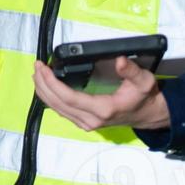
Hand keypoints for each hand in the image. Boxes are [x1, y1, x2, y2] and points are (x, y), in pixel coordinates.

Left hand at [32, 56, 170, 132]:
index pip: (69, 97)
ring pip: (57, 109)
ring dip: (44, 92)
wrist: (148, 115)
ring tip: (38, 74)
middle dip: (43, 84)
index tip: (43, 67)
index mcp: (102, 109)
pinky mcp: (85, 123)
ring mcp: (87, 124)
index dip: (52, 83)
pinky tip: (46, 88)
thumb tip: (120, 60)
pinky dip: (51, 99)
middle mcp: (91, 120)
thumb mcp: (143, 81)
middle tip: (37, 66)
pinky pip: (62, 112)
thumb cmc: (144, 97)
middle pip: (58, 104)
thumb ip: (131, 71)